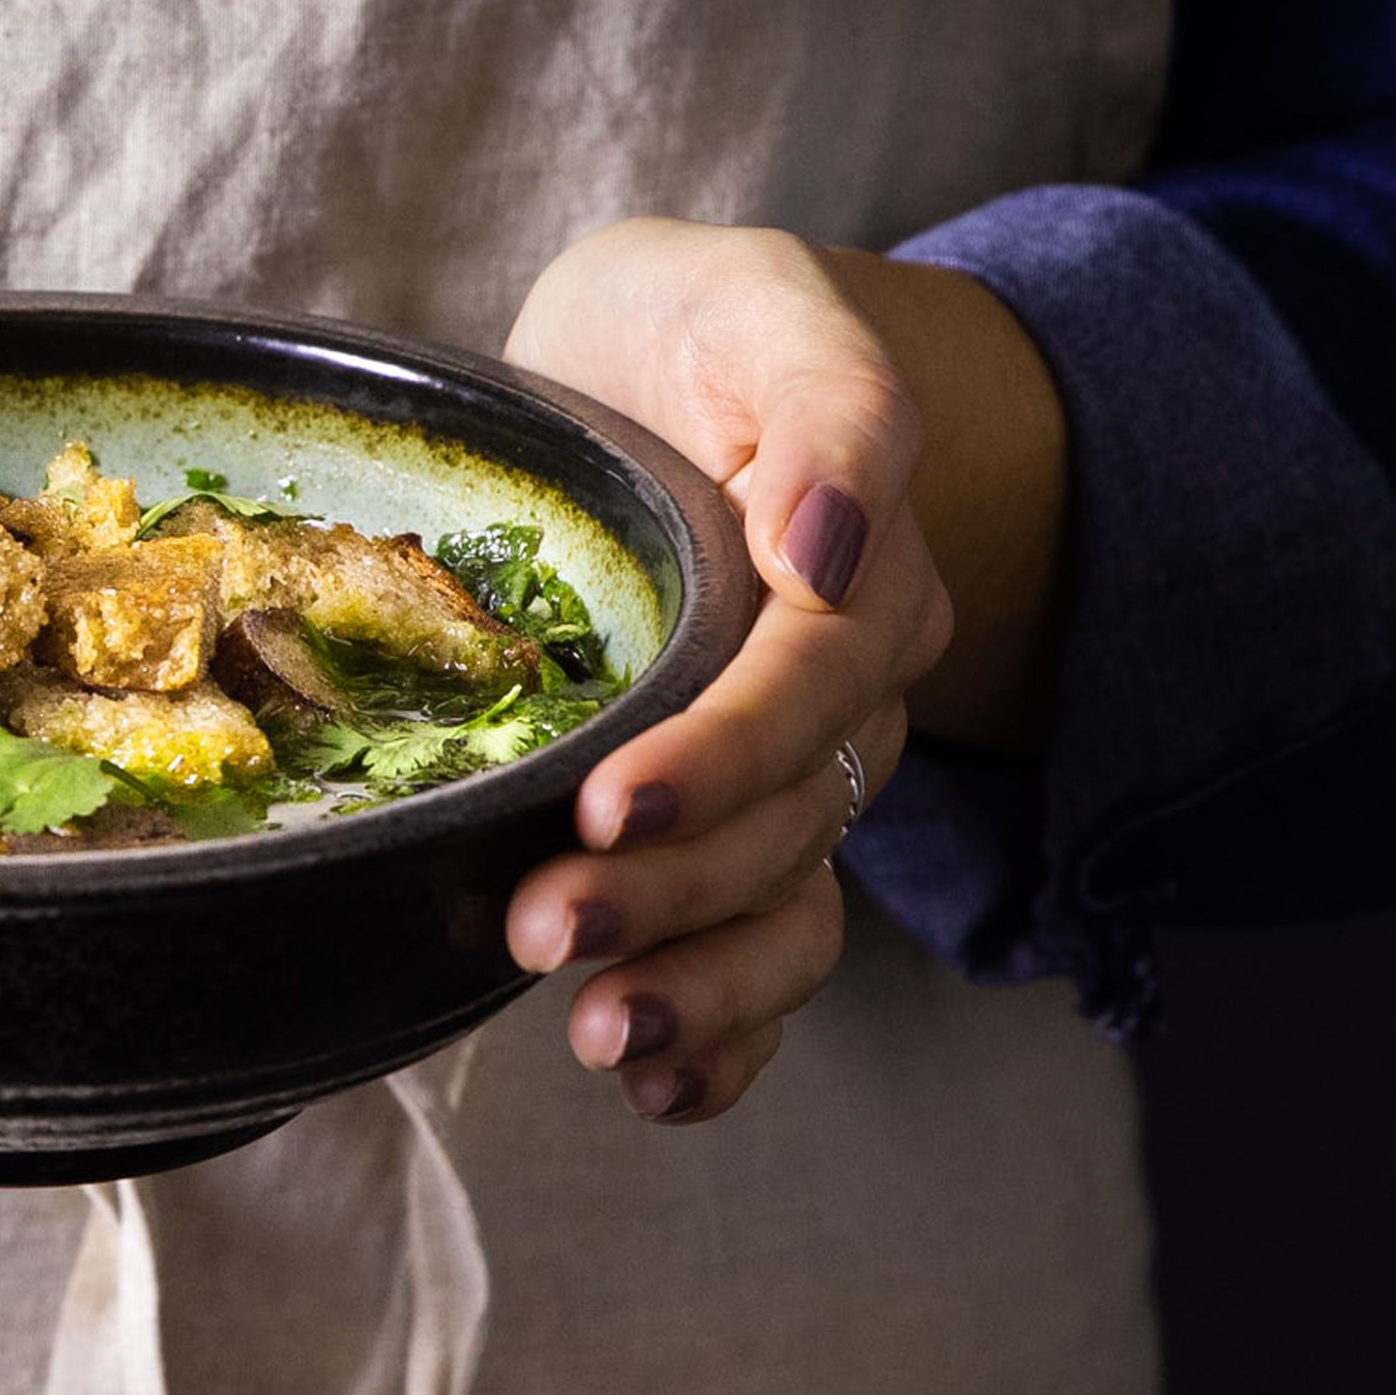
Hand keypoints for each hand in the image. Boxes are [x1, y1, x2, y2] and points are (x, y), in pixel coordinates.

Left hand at [498, 217, 1059, 1122]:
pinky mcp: (732, 831)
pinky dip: (725, 1041)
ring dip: (698, 989)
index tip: (604, 802)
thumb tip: (837, 540)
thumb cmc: (693, 328)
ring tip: (597, 1037)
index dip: (716, 757)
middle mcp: (844, 697)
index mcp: (858, 575)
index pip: (803, 687)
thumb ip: (829, 405)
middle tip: (537, 930)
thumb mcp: (755, 306)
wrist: (654, 361)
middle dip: (667, 892)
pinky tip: (655, 1088)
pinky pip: (764, 961)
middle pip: (784, 823)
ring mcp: (795, 781)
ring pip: (785, 914)